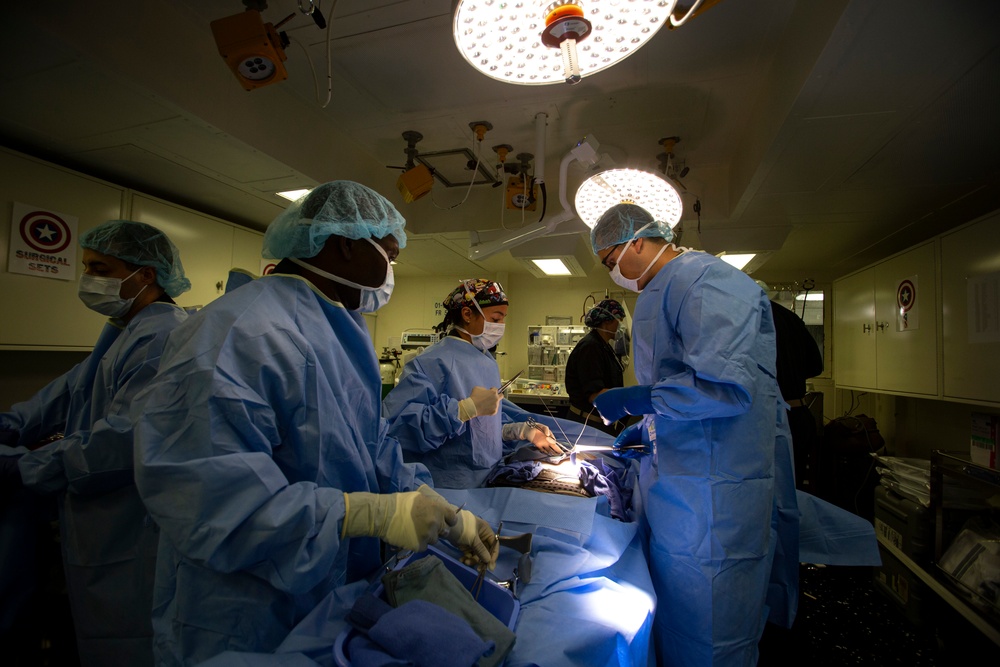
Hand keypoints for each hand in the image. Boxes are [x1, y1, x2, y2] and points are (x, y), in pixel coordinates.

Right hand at [342, 490, 456, 551]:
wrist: (385, 515)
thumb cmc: (401, 503)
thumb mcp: (420, 498)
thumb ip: (432, 506)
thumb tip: (438, 510)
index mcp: (438, 509)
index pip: (453, 518)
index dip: (448, 521)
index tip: (443, 522)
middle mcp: (436, 523)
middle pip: (444, 531)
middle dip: (438, 530)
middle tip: (427, 527)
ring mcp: (428, 536)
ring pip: (434, 540)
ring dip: (428, 537)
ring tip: (416, 532)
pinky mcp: (419, 546)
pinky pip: (423, 547)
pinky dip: (418, 544)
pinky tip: (410, 537)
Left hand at [445, 510, 498, 570]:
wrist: (445, 524)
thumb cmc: (463, 528)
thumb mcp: (473, 538)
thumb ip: (481, 550)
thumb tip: (489, 561)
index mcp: (486, 531)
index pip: (494, 544)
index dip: (493, 555)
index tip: (490, 566)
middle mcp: (481, 536)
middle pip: (485, 551)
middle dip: (481, 560)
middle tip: (478, 569)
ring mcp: (473, 541)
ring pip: (477, 554)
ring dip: (472, 560)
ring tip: (466, 562)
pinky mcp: (465, 545)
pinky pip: (469, 554)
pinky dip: (466, 558)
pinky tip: (462, 560)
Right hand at [468, 386, 501, 416]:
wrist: (472, 407)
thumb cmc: (474, 397)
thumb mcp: (478, 388)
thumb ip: (484, 389)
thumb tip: (486, 391)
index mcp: (493, 392)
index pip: (496, 389)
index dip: (492, 389)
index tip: (490, 390)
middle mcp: (496, 398)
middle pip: (501, 396)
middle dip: (498, 395)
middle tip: (493, 397)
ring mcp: (496, 406)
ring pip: (497, 403)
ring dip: (493, 402)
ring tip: (487, 404)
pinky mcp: (494, 412)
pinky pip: (494, 409)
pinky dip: (491, 408)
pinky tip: (486, 408)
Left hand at [528, 424, 561, 454]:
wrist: (527, 429)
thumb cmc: (536, 426)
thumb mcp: (542, 426)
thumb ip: (546, 429)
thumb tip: (548, 435)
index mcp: (549, 436)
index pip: (555, 443)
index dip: (558, 447)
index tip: (561, 452)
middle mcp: (547, 441)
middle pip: (553, 447)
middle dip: (557, 452)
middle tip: (561, 457)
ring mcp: (543, 443)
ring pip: (548, 449)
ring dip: (551, 453)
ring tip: (554, 458)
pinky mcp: (537, 445)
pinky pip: (542, 450)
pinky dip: (544, 453)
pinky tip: (547, 456)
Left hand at [593, 385, 654, 424]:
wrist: (626, 400)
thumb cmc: (620, 394)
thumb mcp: (608, 391)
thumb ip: (603, 395)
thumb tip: (601, 397)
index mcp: (597, 398)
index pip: (594, 401)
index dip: (599, 402)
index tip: (603, 402)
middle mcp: (598, 406)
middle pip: (599, 408)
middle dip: (604, 408)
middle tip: (612, 406)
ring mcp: (602, 413)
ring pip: (602, 415)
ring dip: (607, 414)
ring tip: (615, 410)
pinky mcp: (607, 419)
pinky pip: (606, 422)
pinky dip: (609, 421)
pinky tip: (613, 417)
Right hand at [611, 422, 649, 458]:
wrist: (647, 428)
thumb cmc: (636, 429)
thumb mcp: (627, 433)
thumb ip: (621, 440)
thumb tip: (615, 447)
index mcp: (621, 441)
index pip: (616, 449)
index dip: (617, 452)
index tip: (619, 453)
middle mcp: (626, 446)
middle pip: (623, 454)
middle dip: (626, 453)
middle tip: (630, 450)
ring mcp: (632, 449)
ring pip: (630, 455)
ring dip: (632, 454)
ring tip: (635, 450)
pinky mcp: (639, 451)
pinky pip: (636, 455)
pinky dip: (637, 454)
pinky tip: (640, 451)